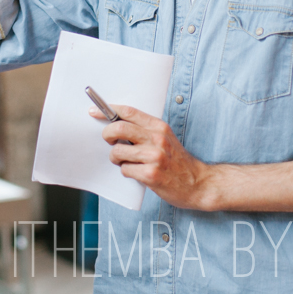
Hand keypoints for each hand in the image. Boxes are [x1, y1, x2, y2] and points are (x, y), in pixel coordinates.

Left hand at [90, 104, 209, 209]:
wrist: (198, 183)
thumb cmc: (178, 161)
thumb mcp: (166, 138)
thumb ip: (145, 130)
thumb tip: (117, 124)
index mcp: (159, 127)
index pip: (129, 112)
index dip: (108, 110)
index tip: (94, 111)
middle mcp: (157, 139)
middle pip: (118, 128)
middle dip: (107, 135)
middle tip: (110, 142)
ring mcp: (154, 157)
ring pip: (117, 152)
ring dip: (116, 158)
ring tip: (125, 161)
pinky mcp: (151, 175)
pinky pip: (125, 170)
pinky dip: (126, 172)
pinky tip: (137, 173)